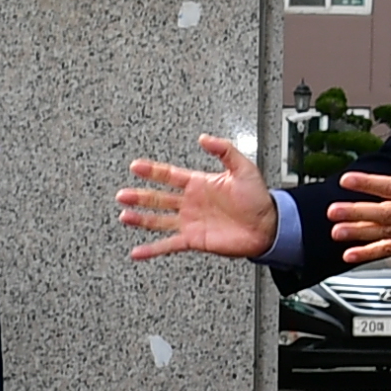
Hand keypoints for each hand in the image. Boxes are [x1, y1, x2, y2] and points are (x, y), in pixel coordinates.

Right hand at [116, 134, 284, 263]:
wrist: (268, 226)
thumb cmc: (258, 198)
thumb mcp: (243, 168)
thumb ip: (224, 150)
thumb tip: (204, 138)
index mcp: (199, 184)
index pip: (169, 175)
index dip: (152, 171)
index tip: (135, 166)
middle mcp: (190, 203)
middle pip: (158, 198)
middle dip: (139, 196)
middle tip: (122, 194)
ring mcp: (190, 222)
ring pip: (158, 220)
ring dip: (140, 219)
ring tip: (124, 216)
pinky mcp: (193, 240)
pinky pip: (168, 244)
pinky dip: (152, 249)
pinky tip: (137, 252)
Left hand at [327, 108, 390, 261]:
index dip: (369, 183)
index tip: (348, 179)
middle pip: (383, 213)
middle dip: (356, 212)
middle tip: (334, 211)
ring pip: (383, 232)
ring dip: (359, 233)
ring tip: (338, 232)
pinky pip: (389, 249)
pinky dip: (370, 253)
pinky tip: (352, 254)